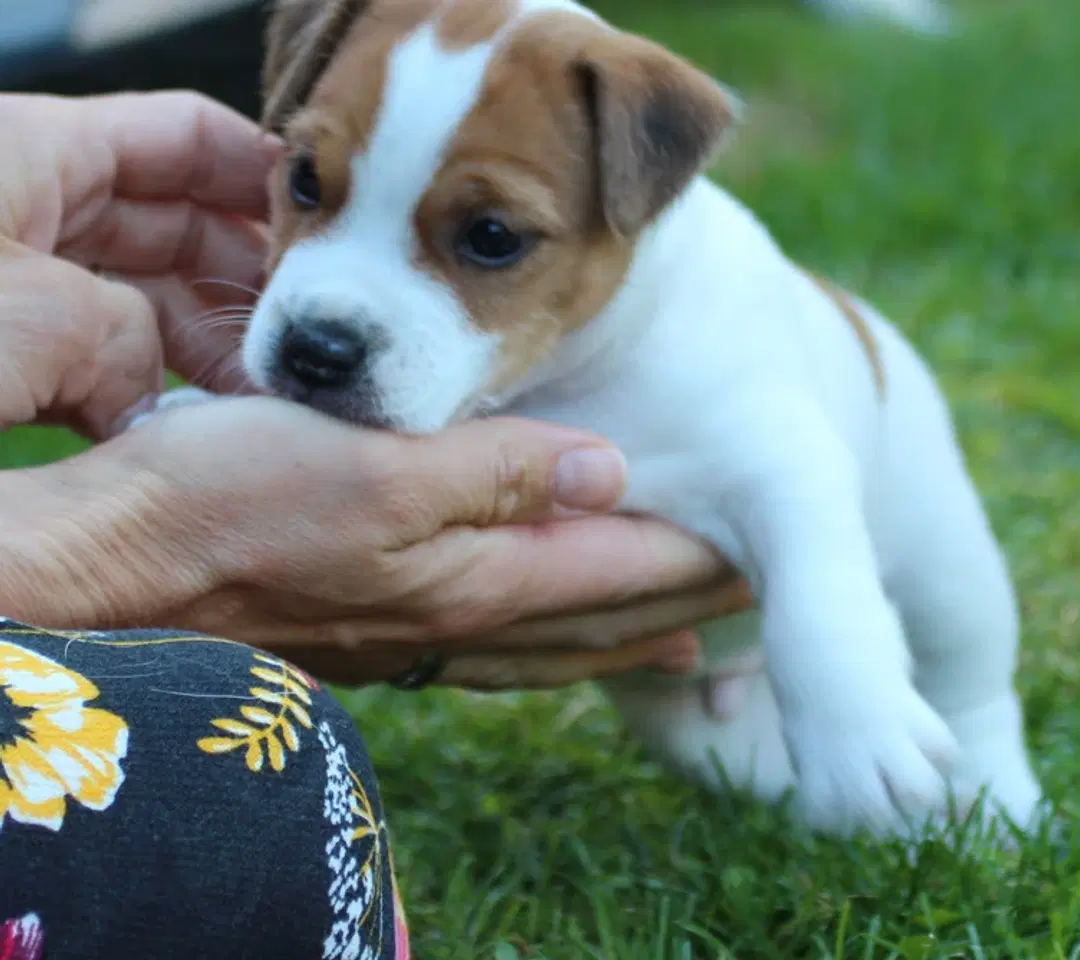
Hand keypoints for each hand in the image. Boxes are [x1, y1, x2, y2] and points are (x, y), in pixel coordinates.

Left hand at [0, 91, 276, 437]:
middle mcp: (20, 203)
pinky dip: (141, 389)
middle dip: (250, 284)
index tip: (342, 240)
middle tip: (309, 347)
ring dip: (204, 348)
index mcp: (23, 150)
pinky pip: (90, 354)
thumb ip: (122, 339)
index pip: (185, 134)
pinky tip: (185, 433)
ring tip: (259, 404)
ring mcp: (7, 278)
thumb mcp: (23, 320)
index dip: (271, 180)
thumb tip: (155, 391)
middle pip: (175, 222)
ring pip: (138, 295)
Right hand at [5, 395, 743, 686]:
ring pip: (555, 640)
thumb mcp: (373, 469)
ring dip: (625, 635)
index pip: (622, 571)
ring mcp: (420, 633)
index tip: (762, 548)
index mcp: (477, 575)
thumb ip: (499, 475)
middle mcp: (461, 617)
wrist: (116, 568)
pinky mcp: (379, 629)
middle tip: (749, 588)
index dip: (698, 558)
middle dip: (681, 604)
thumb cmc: (229, 506)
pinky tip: (548, 629)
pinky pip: (497, 647)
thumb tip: (611, 470)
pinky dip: (549, 639)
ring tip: (683, 633)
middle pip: (603, 618)